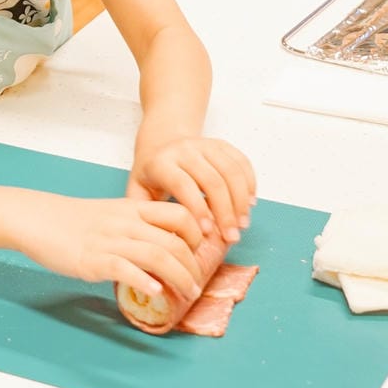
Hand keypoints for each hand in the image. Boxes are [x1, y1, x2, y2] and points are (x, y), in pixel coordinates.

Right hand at [11, 190, 205, 299]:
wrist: (37, 218)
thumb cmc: (73, 220)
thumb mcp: (110, 213)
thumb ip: (136, 226)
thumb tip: (163, 250)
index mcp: (132, 208)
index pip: (179, 214)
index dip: (197, 235)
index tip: (199, 254)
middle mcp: (126, 222)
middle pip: (175, 241)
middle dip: (193, 267)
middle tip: (195, 285)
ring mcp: (110, 241)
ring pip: (158, 256)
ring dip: (179, 279)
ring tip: (186, 294)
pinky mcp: (93, 260)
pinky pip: (126, 270)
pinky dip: (145, 282)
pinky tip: (154, 292)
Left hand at [127, 136, 255, 244]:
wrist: (160, 143)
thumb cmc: (150, 177)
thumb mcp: (138, 193)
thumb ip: (145, 216)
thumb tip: (161, 245)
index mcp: (160, 163)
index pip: (183, 184)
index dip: (197, 209)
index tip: (207, 233)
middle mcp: (183, 149)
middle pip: (212, 180)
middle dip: (225, 212)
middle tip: (232, 238)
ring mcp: (204, 144)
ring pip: (231, 171)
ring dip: (241, 200)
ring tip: (242, 225)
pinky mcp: (220, 144)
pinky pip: (241, 161)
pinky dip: (249, 183)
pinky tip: (250, 203)